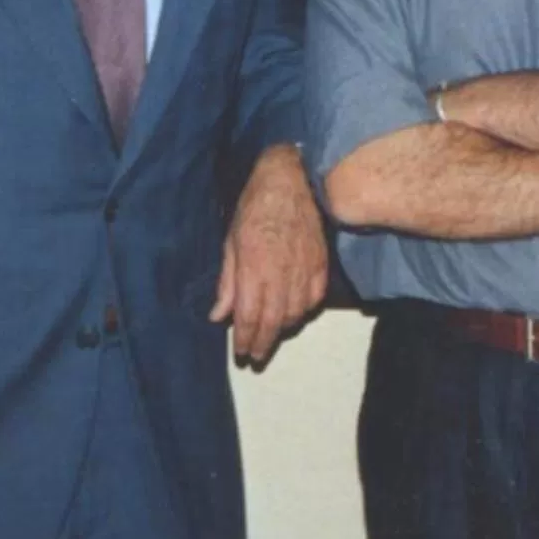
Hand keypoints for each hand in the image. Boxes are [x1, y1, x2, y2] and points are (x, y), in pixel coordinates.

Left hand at [214, 143, 327, 364]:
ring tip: (272, 334)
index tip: (240, 352)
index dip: (244, 338)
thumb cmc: (254, 207)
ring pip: (295, 314)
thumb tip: (218, 315)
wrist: (291, 181)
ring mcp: (304, 270)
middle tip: (256, 356)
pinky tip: (295, 314)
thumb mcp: (231, 242)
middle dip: (263, 342)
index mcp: (253, 268)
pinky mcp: (321, 264)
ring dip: (283, 329)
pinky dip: (304, 311)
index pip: (248, 315)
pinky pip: (314, 299)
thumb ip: (227, 282)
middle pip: (273, 321)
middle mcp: (280, 274)